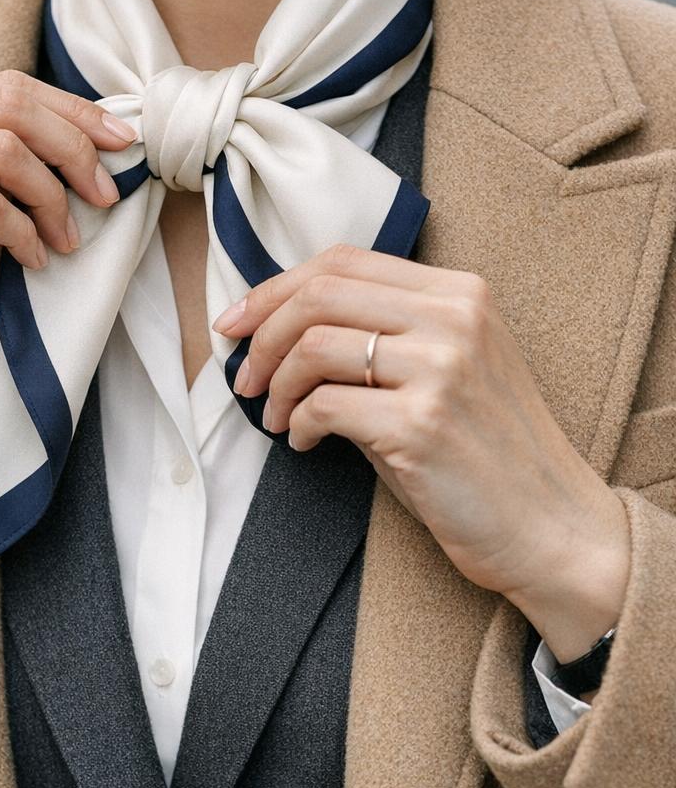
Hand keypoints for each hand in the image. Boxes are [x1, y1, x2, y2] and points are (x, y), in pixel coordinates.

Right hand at [0, 71, 134, 523]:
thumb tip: (95, 160)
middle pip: (6, 104)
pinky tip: (33, 262)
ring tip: (67, 240)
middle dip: (73, 147)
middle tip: (105, 196)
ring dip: (52, 196)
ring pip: (0, 149)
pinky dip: (23, 233)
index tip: (123, 145)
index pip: (3, 87)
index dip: (73, 111)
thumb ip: (13, 185)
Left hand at [214, 244, 630, 662]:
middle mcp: (455, 318)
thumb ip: (387, 335)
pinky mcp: (421, 424)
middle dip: (261, 334)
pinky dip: (296, 425)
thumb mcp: (450, 370)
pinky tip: (303, 444)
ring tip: (275, 418)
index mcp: (462, 293)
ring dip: (276, 386)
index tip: (237, 323)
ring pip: (313, 345)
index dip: (275, 288)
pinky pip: (323, 406)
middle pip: (320, 293)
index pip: (344, 261)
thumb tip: (284, 327)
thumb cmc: (486, 455)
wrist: (550, 526)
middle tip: (244, 377)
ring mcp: (441, 368)